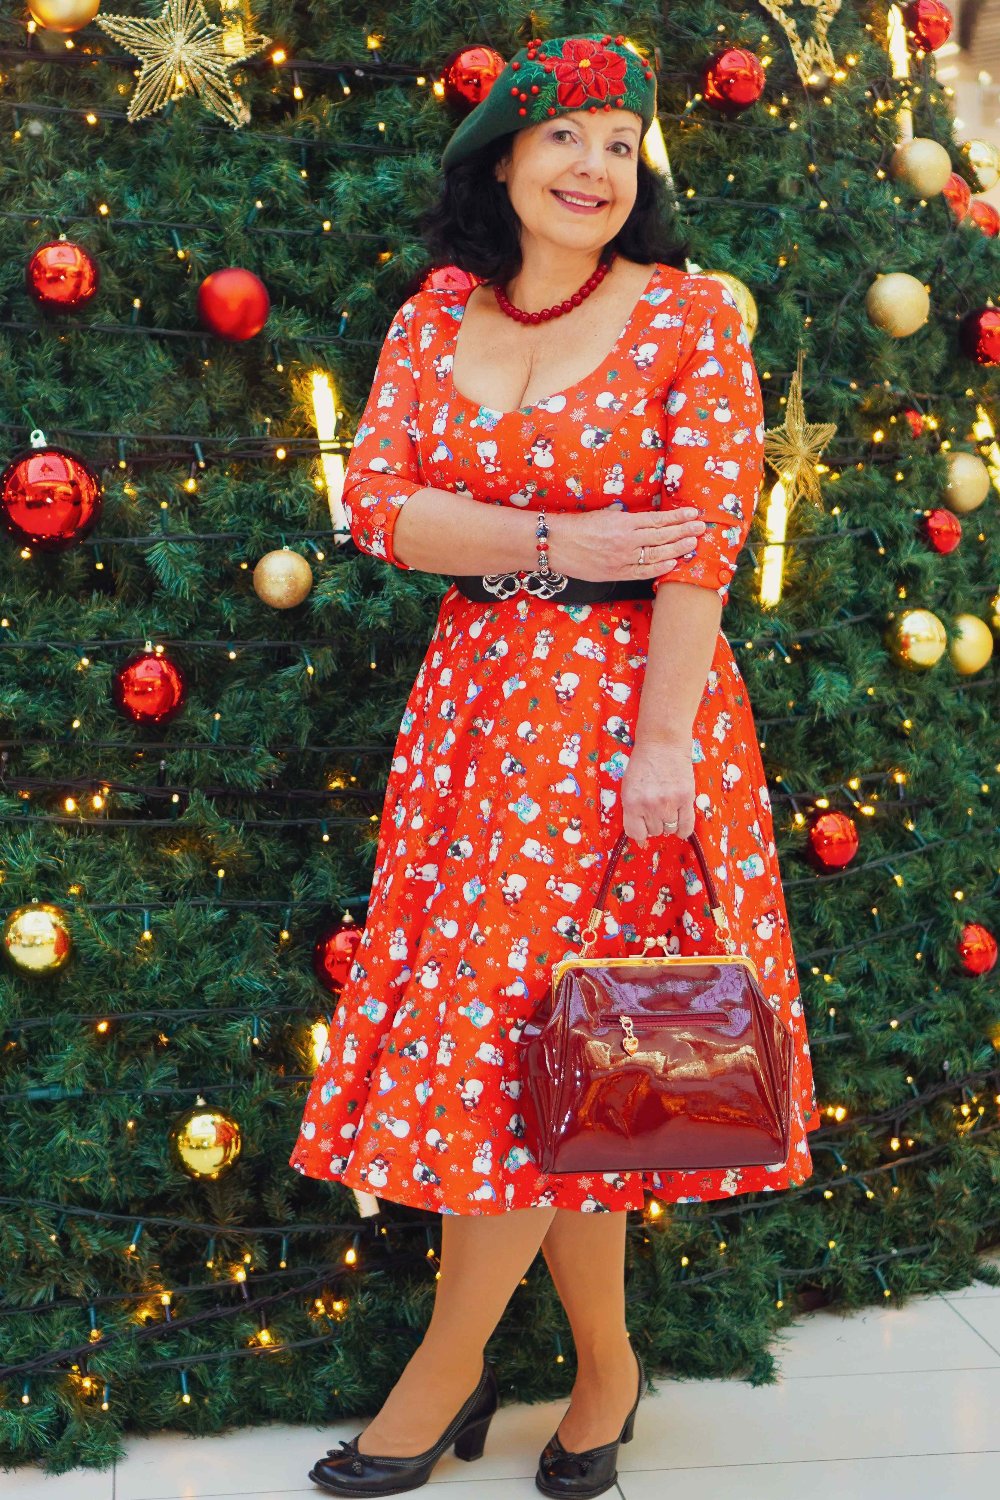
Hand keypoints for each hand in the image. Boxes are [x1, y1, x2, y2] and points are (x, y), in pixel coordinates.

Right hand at [548, 506, 705, 582]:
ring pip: (656, 554)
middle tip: (701, 528)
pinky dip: (659, 568)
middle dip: (684, 531)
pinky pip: (642, 572)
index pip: (658, 520)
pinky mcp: (615, 573)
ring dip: (678, 549)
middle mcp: (626, 540)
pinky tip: (673, 563)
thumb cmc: (578, 526)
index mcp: (624, 522)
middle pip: (662, 536)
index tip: (693, 513)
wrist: (555, 544)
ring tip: (693, 544)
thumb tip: (646, 521)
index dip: (678, 517)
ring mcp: (622, 559)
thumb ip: (626, 519)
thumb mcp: (605, 515)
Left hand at [621, 738, 695, 848]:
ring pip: (669, 829)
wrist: (662, 742)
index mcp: (631, 802)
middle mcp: (649, 805)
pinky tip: (680, 827)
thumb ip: (632, 809)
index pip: (635, 833)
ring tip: (668, 810)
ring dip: (669, 824)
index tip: (643, 830)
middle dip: (654, 823)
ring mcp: (669, 802)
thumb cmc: (643, 762)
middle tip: (656, 809)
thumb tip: (639, 835)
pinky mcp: (686, 798)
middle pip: (654, 831)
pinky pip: (686, 826)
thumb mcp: (628, 786)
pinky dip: (683, 830)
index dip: (639, 833)